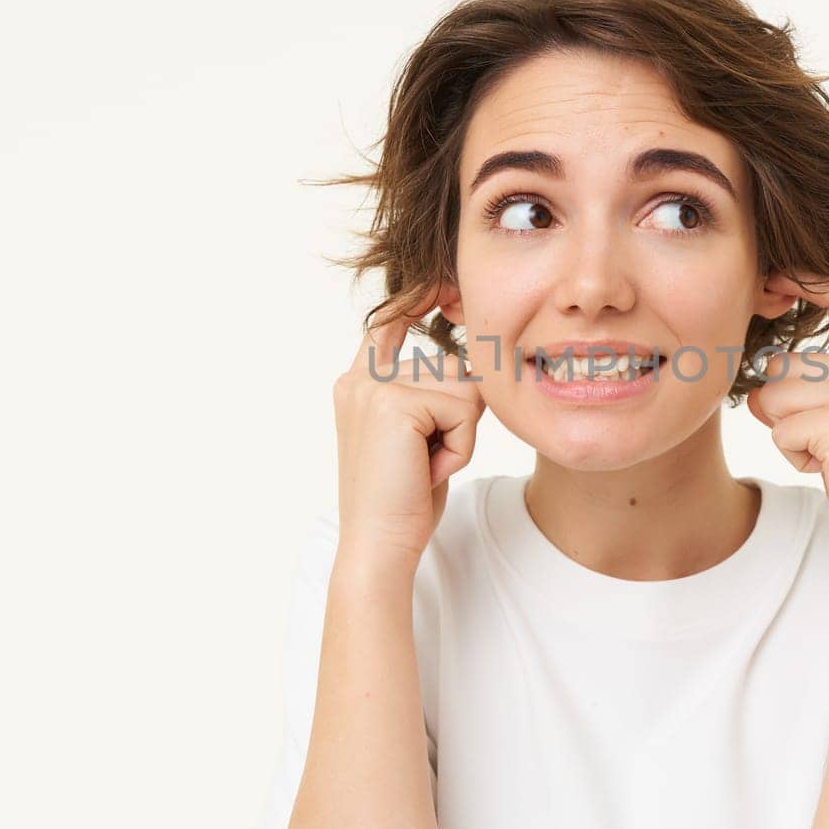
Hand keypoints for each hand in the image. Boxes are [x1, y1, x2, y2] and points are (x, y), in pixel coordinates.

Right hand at [333, 284, 486, 563]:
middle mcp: (360, 379)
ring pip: (464, 388)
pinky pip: (463, 409)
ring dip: (462, 434)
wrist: (378, 546)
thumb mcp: (416, 439)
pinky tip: (429, 470)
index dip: (415, 298)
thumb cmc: (403, 504)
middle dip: (460, 417)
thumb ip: (429, 400)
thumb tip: (469, 365)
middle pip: (452, 366)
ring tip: (427, 466)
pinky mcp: (393, 402)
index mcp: (358, 384)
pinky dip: (460, 446)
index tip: (440, 282)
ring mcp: (373, 388)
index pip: (388, 322)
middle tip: (428, 460)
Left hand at [746, 272, 828, 565]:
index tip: (771, 278)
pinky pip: (779, 429)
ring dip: (784, 433)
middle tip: (816, 438)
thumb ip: (817, 381)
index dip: (803, 277)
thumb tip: (761, 364)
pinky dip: (792, 455)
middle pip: (779, 363)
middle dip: (778, 404)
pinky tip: (824, 469)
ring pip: (773, 396)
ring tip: (824, 454)